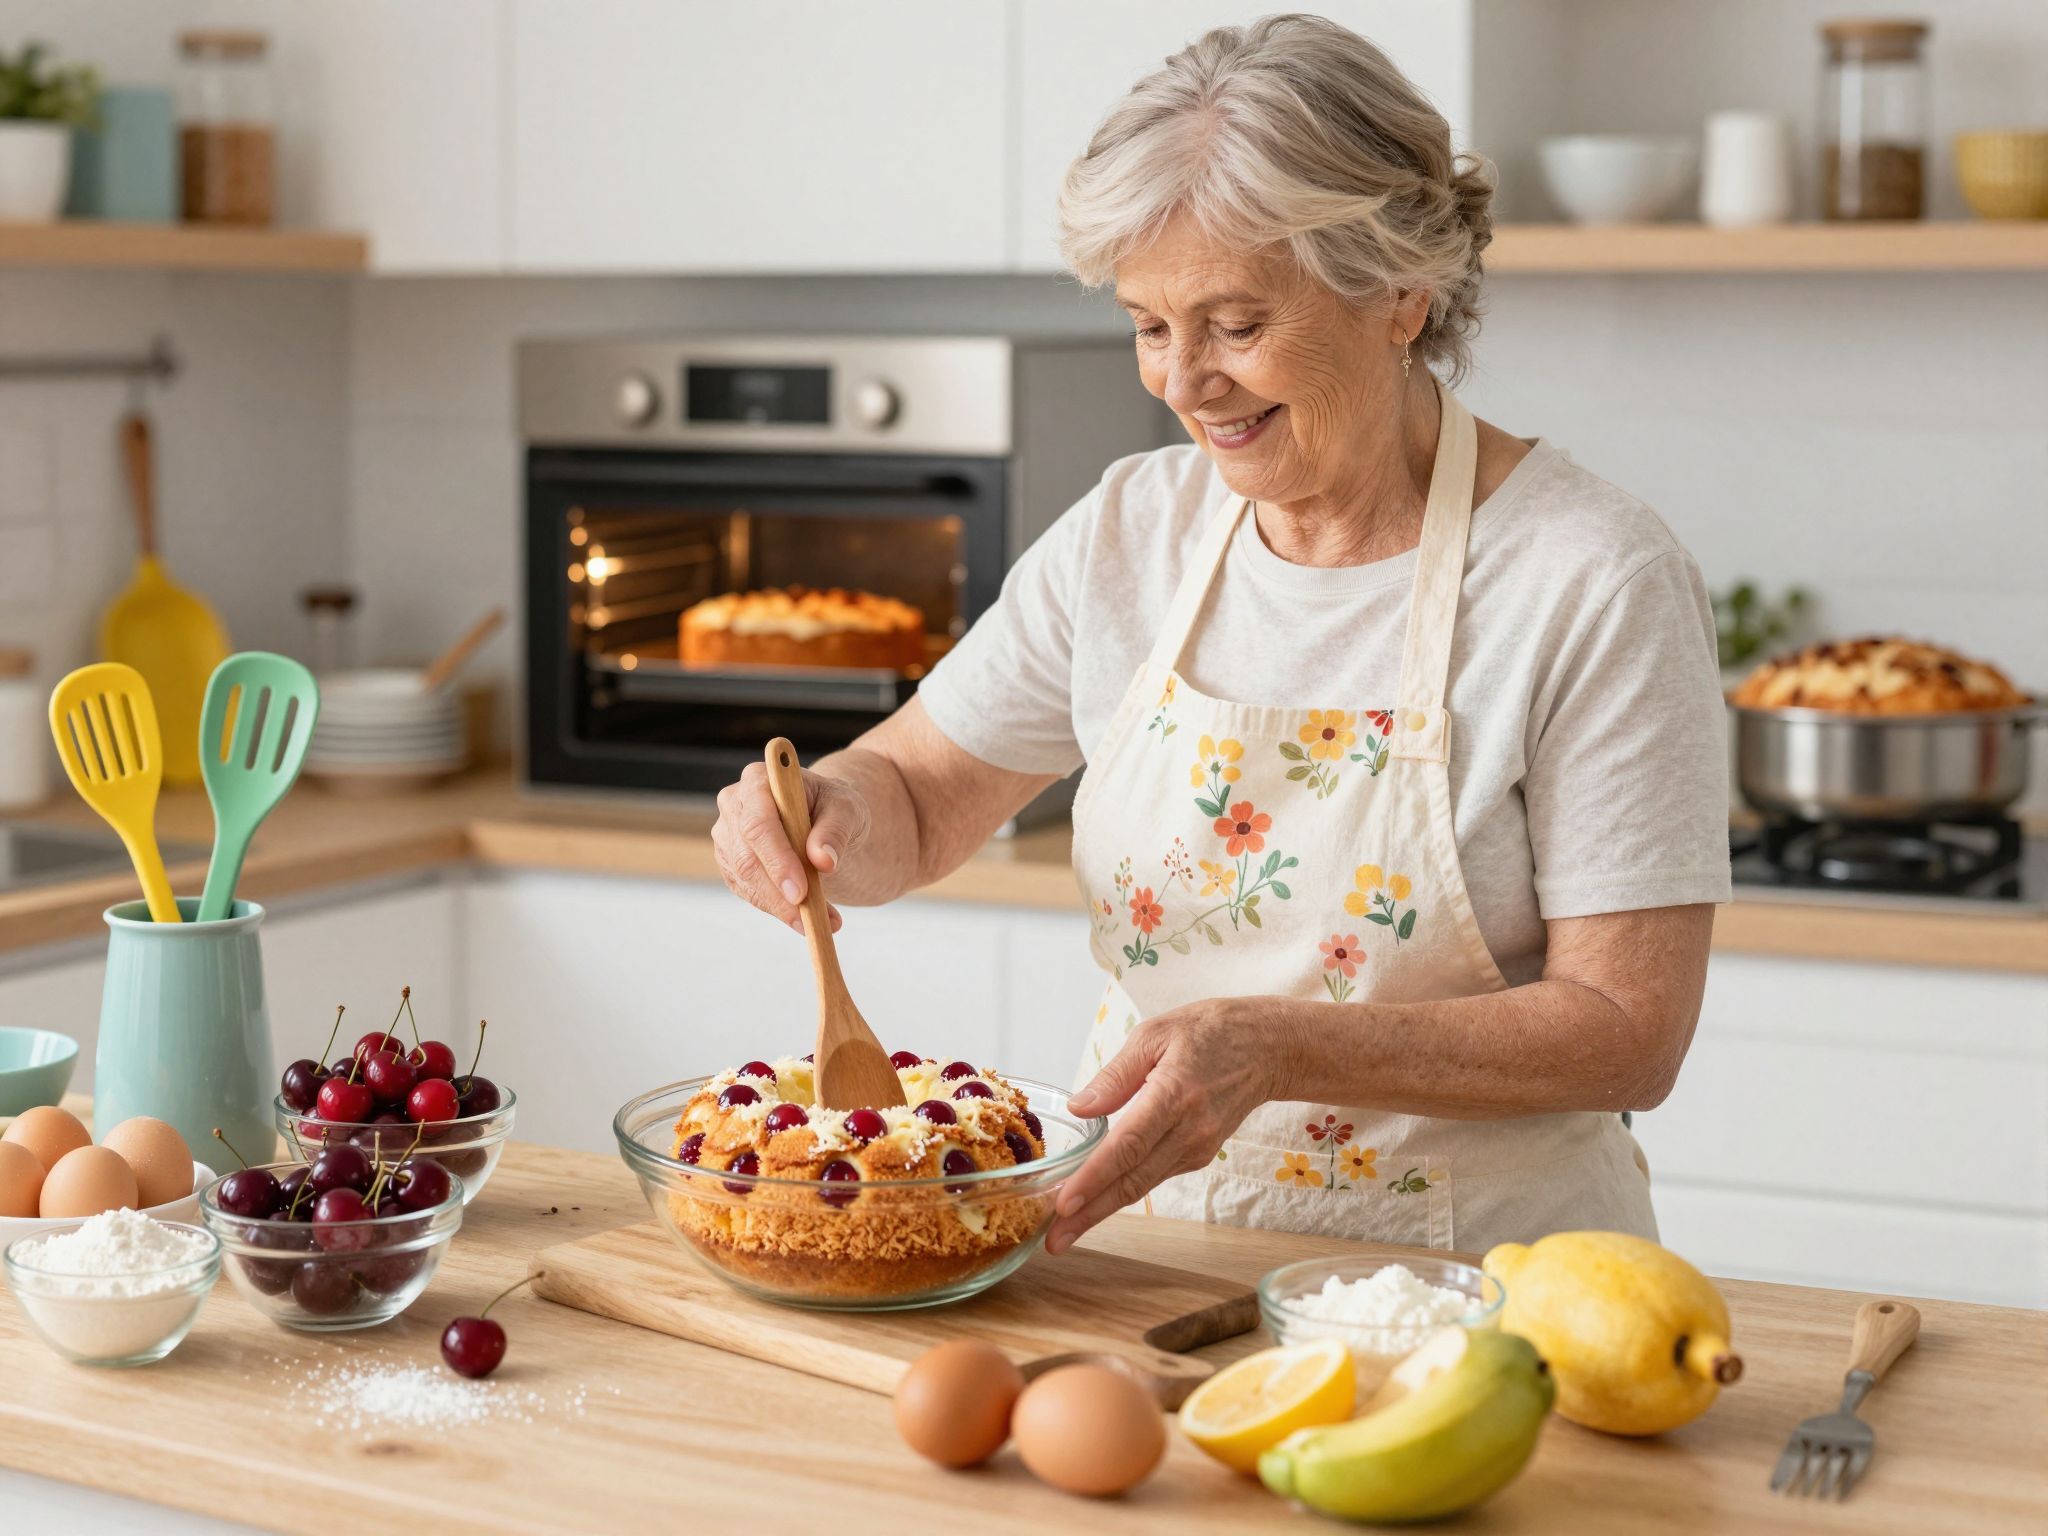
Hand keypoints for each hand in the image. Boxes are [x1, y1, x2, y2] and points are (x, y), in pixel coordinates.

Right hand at [711, 760, 871, 933]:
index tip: (800, 892)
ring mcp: (728, 835)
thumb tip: (824, 860)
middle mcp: (734, 805)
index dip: (777, 859)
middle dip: (778, 893)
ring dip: (783, 908)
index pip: (758, 823)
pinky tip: (806, 917)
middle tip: (812, 918)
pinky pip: (749, 892)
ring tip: (824, 922)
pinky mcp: (732, 863)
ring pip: (745, 880)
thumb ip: (835, 830)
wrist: (823, 816)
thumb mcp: (847, 808)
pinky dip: (778, 910)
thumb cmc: (833, 806)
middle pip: (746, 857)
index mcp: (759, 780)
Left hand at [1045, 997, 1277, 1253]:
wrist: (1267, 1049)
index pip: (1128, 1145)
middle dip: (1090, 1213)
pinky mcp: (1199, 1155)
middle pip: (1133, 1180)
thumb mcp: (1155, 1035)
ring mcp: (1197, 1147)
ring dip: (1102, 1210)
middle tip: (1054, 1241)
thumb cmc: (1209, 1032)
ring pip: (1142, 1186)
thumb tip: (1078, 1108)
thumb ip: (1115, 1076)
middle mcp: (1189, 1130)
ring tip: (1064, 1232)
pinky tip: (1094, 1203)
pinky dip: (1122, 1192)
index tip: (1064, 1204)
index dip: (1095, 1177)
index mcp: (1174, 1094)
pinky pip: (1154, 1176)